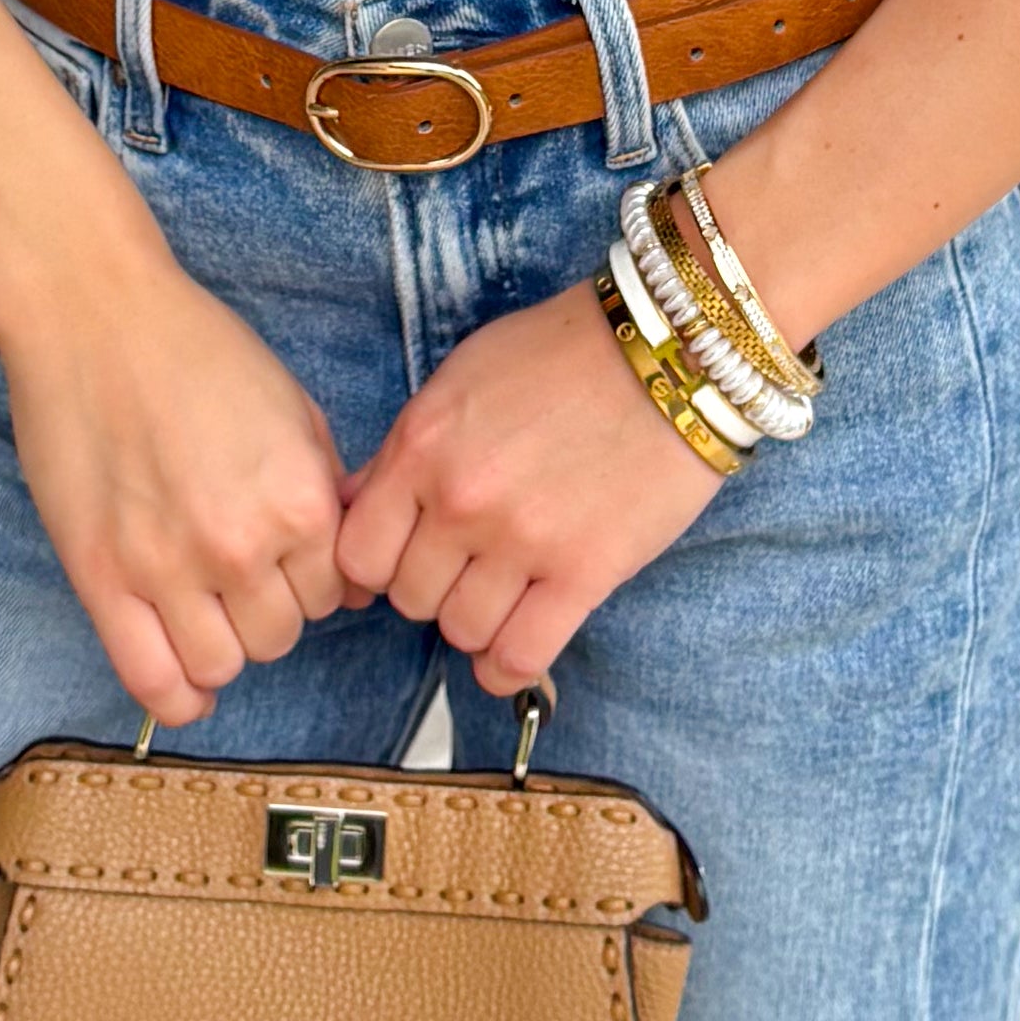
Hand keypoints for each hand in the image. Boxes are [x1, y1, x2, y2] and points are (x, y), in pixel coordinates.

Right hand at [0, 254, 351, 728]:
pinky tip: (184, 680)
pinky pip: (153, 680)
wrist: (95, 316)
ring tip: (203, 607)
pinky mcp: (102, 580)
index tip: (284, 563)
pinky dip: (177, 695)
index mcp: (301, 503)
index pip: (331, 596)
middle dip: (267, 612)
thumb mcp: (293, 408)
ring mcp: (168, 569)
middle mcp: (242, 547)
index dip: (308, 580)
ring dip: (221, 646)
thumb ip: (325, 491)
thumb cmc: (195, 348)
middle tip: (238, 574)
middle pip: (279, 637)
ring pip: (222, 666)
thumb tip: (350, 571)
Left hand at [330, 280, 723, 699]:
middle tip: (468, 565)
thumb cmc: (560, 355)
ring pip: (461, 632)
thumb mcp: (459, 379)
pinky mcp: (584, 573)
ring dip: (476, 622)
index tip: (404, 557)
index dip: (377, 565)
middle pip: (410, 599)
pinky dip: (509, 667)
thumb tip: (350, 506)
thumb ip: (402, 449)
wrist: (668, 353)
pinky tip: (515, 650)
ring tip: (504, 593)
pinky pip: (519, 656)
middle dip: (432, 588)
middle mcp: (461, 501)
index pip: (358, 556)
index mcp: (422, 448)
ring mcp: (522, 542)